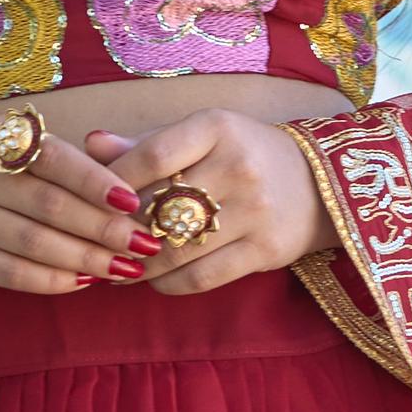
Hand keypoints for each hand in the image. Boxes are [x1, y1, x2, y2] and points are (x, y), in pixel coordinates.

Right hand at [0, 112, 150, 308]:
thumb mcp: (15, 157)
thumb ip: (66, 165)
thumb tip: (131, 195)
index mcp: (0, 137)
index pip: (55, 159)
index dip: (95, 182)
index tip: (132, 202)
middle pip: (50, 205)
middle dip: (102, 228)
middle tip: (143, 244)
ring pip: (36, 243)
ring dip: (85, 259)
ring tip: (124, 269)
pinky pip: (15, 273)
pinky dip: (54, 280)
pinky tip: (84, 282)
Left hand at [81, 100, 329, 297]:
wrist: (320, 184)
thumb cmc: (245, 154)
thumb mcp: (203, 136)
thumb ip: (147, 143)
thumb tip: (92, 145)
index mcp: (217, 127)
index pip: (151, 155)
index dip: (114, 182)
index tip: (91, 200)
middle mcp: (238, 165)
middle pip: (159, 206)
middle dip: (121, 229)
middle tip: (98, 242)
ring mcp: (255, 210)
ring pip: (175, 248)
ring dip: (140, 263)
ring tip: (119, 266)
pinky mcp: (265, 250)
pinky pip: (201, 276)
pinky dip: (169, 283)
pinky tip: (156, 280)